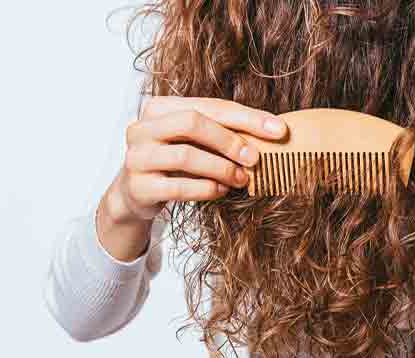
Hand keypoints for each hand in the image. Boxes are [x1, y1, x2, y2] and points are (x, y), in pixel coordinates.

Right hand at [105, 96, 287, 222]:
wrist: (135, 194)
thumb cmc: (174, 163)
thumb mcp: (194, 142)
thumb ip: (222, 132)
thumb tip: (273, 133)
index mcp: (160, 108)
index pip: (210, 106)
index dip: (247, 117)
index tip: (279, 130)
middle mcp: (143, 128)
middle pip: (192, 123)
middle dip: (229, 140)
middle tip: (255, 158)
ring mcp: (137, 157)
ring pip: (186, 156)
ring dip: (221, 168)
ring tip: (241, 179)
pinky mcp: (138, 187)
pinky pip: (179, 187)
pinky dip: (206, 188)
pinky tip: (221, 190)